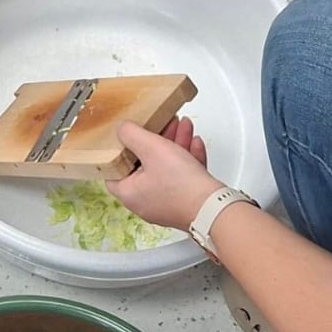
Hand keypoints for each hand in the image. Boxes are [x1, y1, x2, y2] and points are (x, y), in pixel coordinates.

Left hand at [105, 118, 221, 231]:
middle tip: (164, 123)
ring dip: (176, 144)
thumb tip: (122, 129)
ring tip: (184, 125)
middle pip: (145, 164)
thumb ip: (131, 134)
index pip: (115, 170)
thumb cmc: (180, 183)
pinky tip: (195, 143)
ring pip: (167, 168)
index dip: (119, 150)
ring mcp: (168, 203)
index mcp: (130, 193)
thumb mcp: (150, 148)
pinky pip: (184, 177)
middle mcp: (146, 201)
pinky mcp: (187, 203)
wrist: (216, 208)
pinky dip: (188, 158)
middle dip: (157, 140)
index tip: (127, 136)